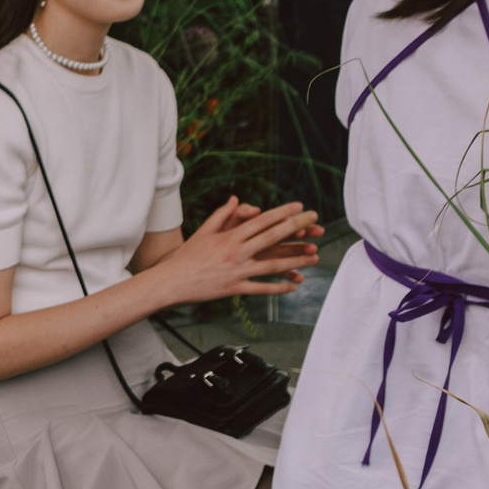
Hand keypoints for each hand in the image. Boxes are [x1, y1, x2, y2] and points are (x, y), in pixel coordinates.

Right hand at [149, 198, 320, 305]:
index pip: (262, 221)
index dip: (283, 213)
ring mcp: (237, 271)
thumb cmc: (187, 256)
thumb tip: (236, 199)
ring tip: (314, 255)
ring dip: (296, 260)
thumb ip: (223, 214)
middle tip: (316, 222)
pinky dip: (278, 287)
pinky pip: (261, 288)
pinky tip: (293, 286)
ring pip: (273, 265)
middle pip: (273, 238)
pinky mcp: (235, 288)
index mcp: (231, 237)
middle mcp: (237, 252)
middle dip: (297, 228)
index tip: (299, 208)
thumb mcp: (204, 232)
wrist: (171, 280)